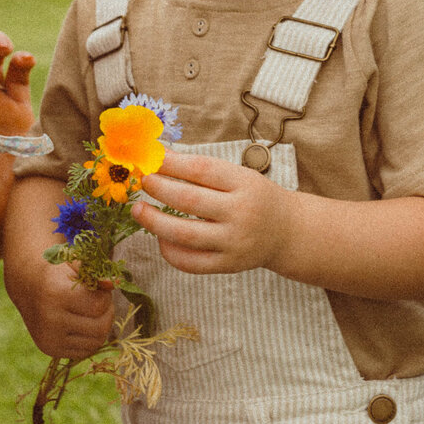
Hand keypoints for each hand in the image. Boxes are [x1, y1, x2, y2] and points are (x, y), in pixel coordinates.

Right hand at [6, 245, 115, 360]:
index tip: (98, 289)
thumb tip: (115, 283)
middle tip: (101, 302)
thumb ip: (96, 273)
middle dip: (108, 313)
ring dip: (101, 327)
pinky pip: (85, 351)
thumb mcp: (75, 264)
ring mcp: (49, 339)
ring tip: (93, 312)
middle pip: (100, 328)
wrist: (27, 285)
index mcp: (55, 294)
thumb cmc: (57, 271)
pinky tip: (84, 323)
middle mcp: (50, 320)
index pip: (98, 305)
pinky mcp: (51, 350)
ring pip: (95, 343)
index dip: (105, 296)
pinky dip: (90, 338)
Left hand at [137, 149, 293, 273]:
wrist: (285, 232)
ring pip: (184, 234)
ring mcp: (234, 242)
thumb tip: (160, 159)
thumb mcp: (239, 176)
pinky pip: (190, 262)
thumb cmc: (254, 197)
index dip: (172, 163)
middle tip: (143, 181)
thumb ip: (203, 170)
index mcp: (245, 184)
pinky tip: (160, 237)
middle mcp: (241, 213)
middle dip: (159, 189)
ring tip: (138, 210)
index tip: (151, 158)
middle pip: (190, 201)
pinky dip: (169, 250)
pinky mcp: (227, 265)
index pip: (202, 170)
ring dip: (154, 221)